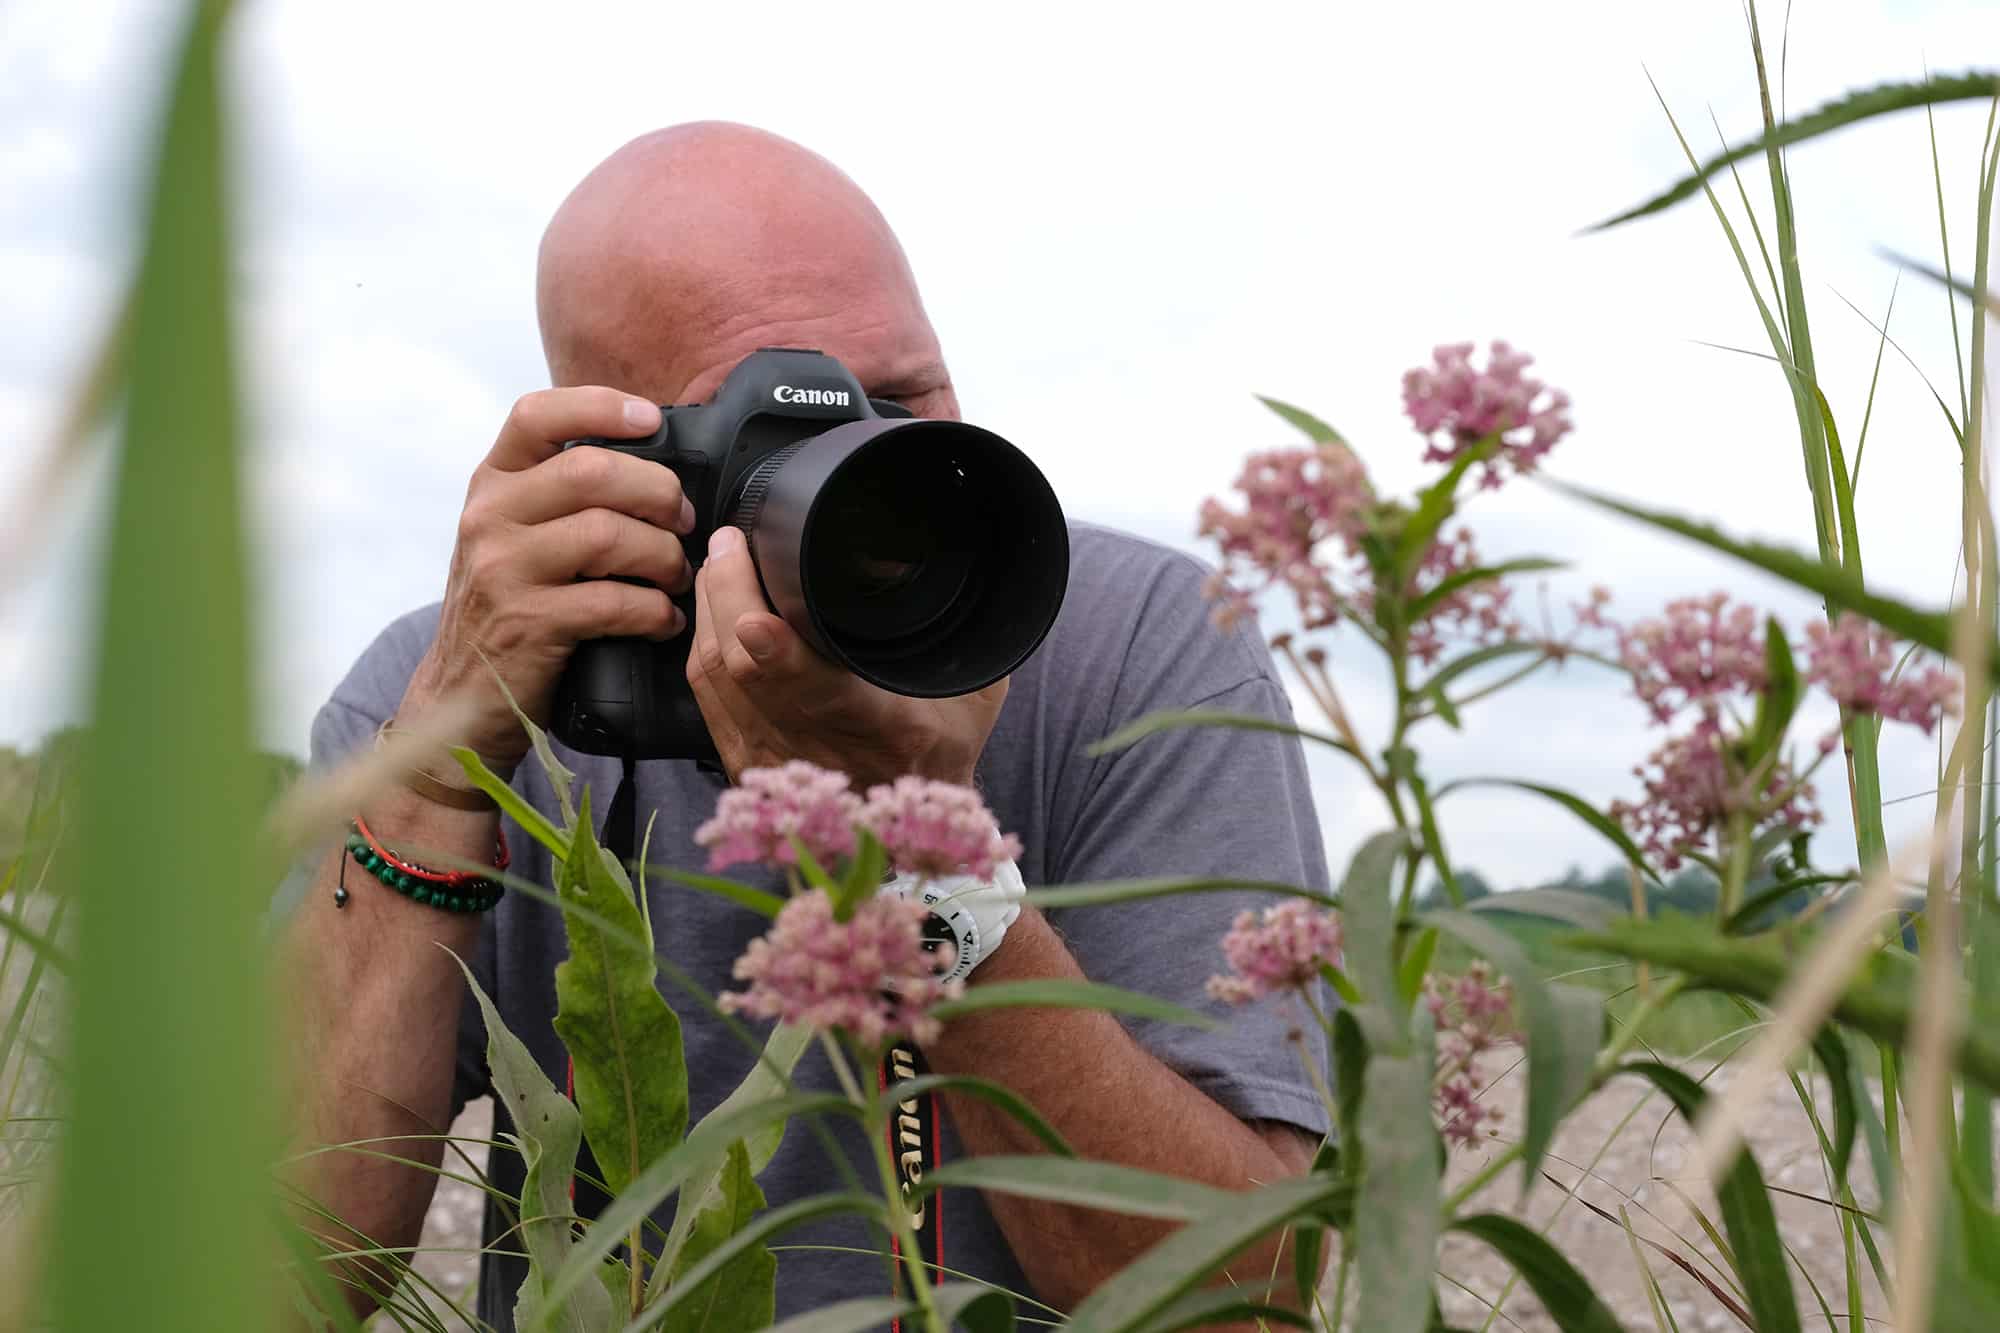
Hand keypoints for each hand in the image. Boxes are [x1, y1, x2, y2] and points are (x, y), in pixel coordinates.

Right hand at [399, 387, 696, 771]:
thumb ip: (563, 492)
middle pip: (593, 472)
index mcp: (492, 483)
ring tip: (675, 576)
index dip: (601, 406)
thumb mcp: (517, 534)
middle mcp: (489, 517)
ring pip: (610, 535)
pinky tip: (664, 620)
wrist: (462, 694)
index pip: (537, 415)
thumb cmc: (510, 605)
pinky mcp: (527, 623)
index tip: (651, 421)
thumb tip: (655, 460)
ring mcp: (502, 570)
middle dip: (658, 493)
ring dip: (664, 555)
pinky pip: (614, 602)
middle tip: (683, 521)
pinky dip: (655, 611)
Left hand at [686, 525, 1006, 790]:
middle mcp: (819, 750)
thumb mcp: (976, 693)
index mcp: (884, 730)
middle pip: (746, 669)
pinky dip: (705, 644)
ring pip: (716, 675)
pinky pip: (705, 695)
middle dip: (728, 593)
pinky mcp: (743, 764)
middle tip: (735, 542)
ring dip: (710, 610)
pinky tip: (713, 611)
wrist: (913, 828)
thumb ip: (962, 635)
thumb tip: (942, 565)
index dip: (779, 654)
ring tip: (723, 561)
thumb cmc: (945, 749)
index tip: (756, 618)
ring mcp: (773, 762)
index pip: (820, 691)